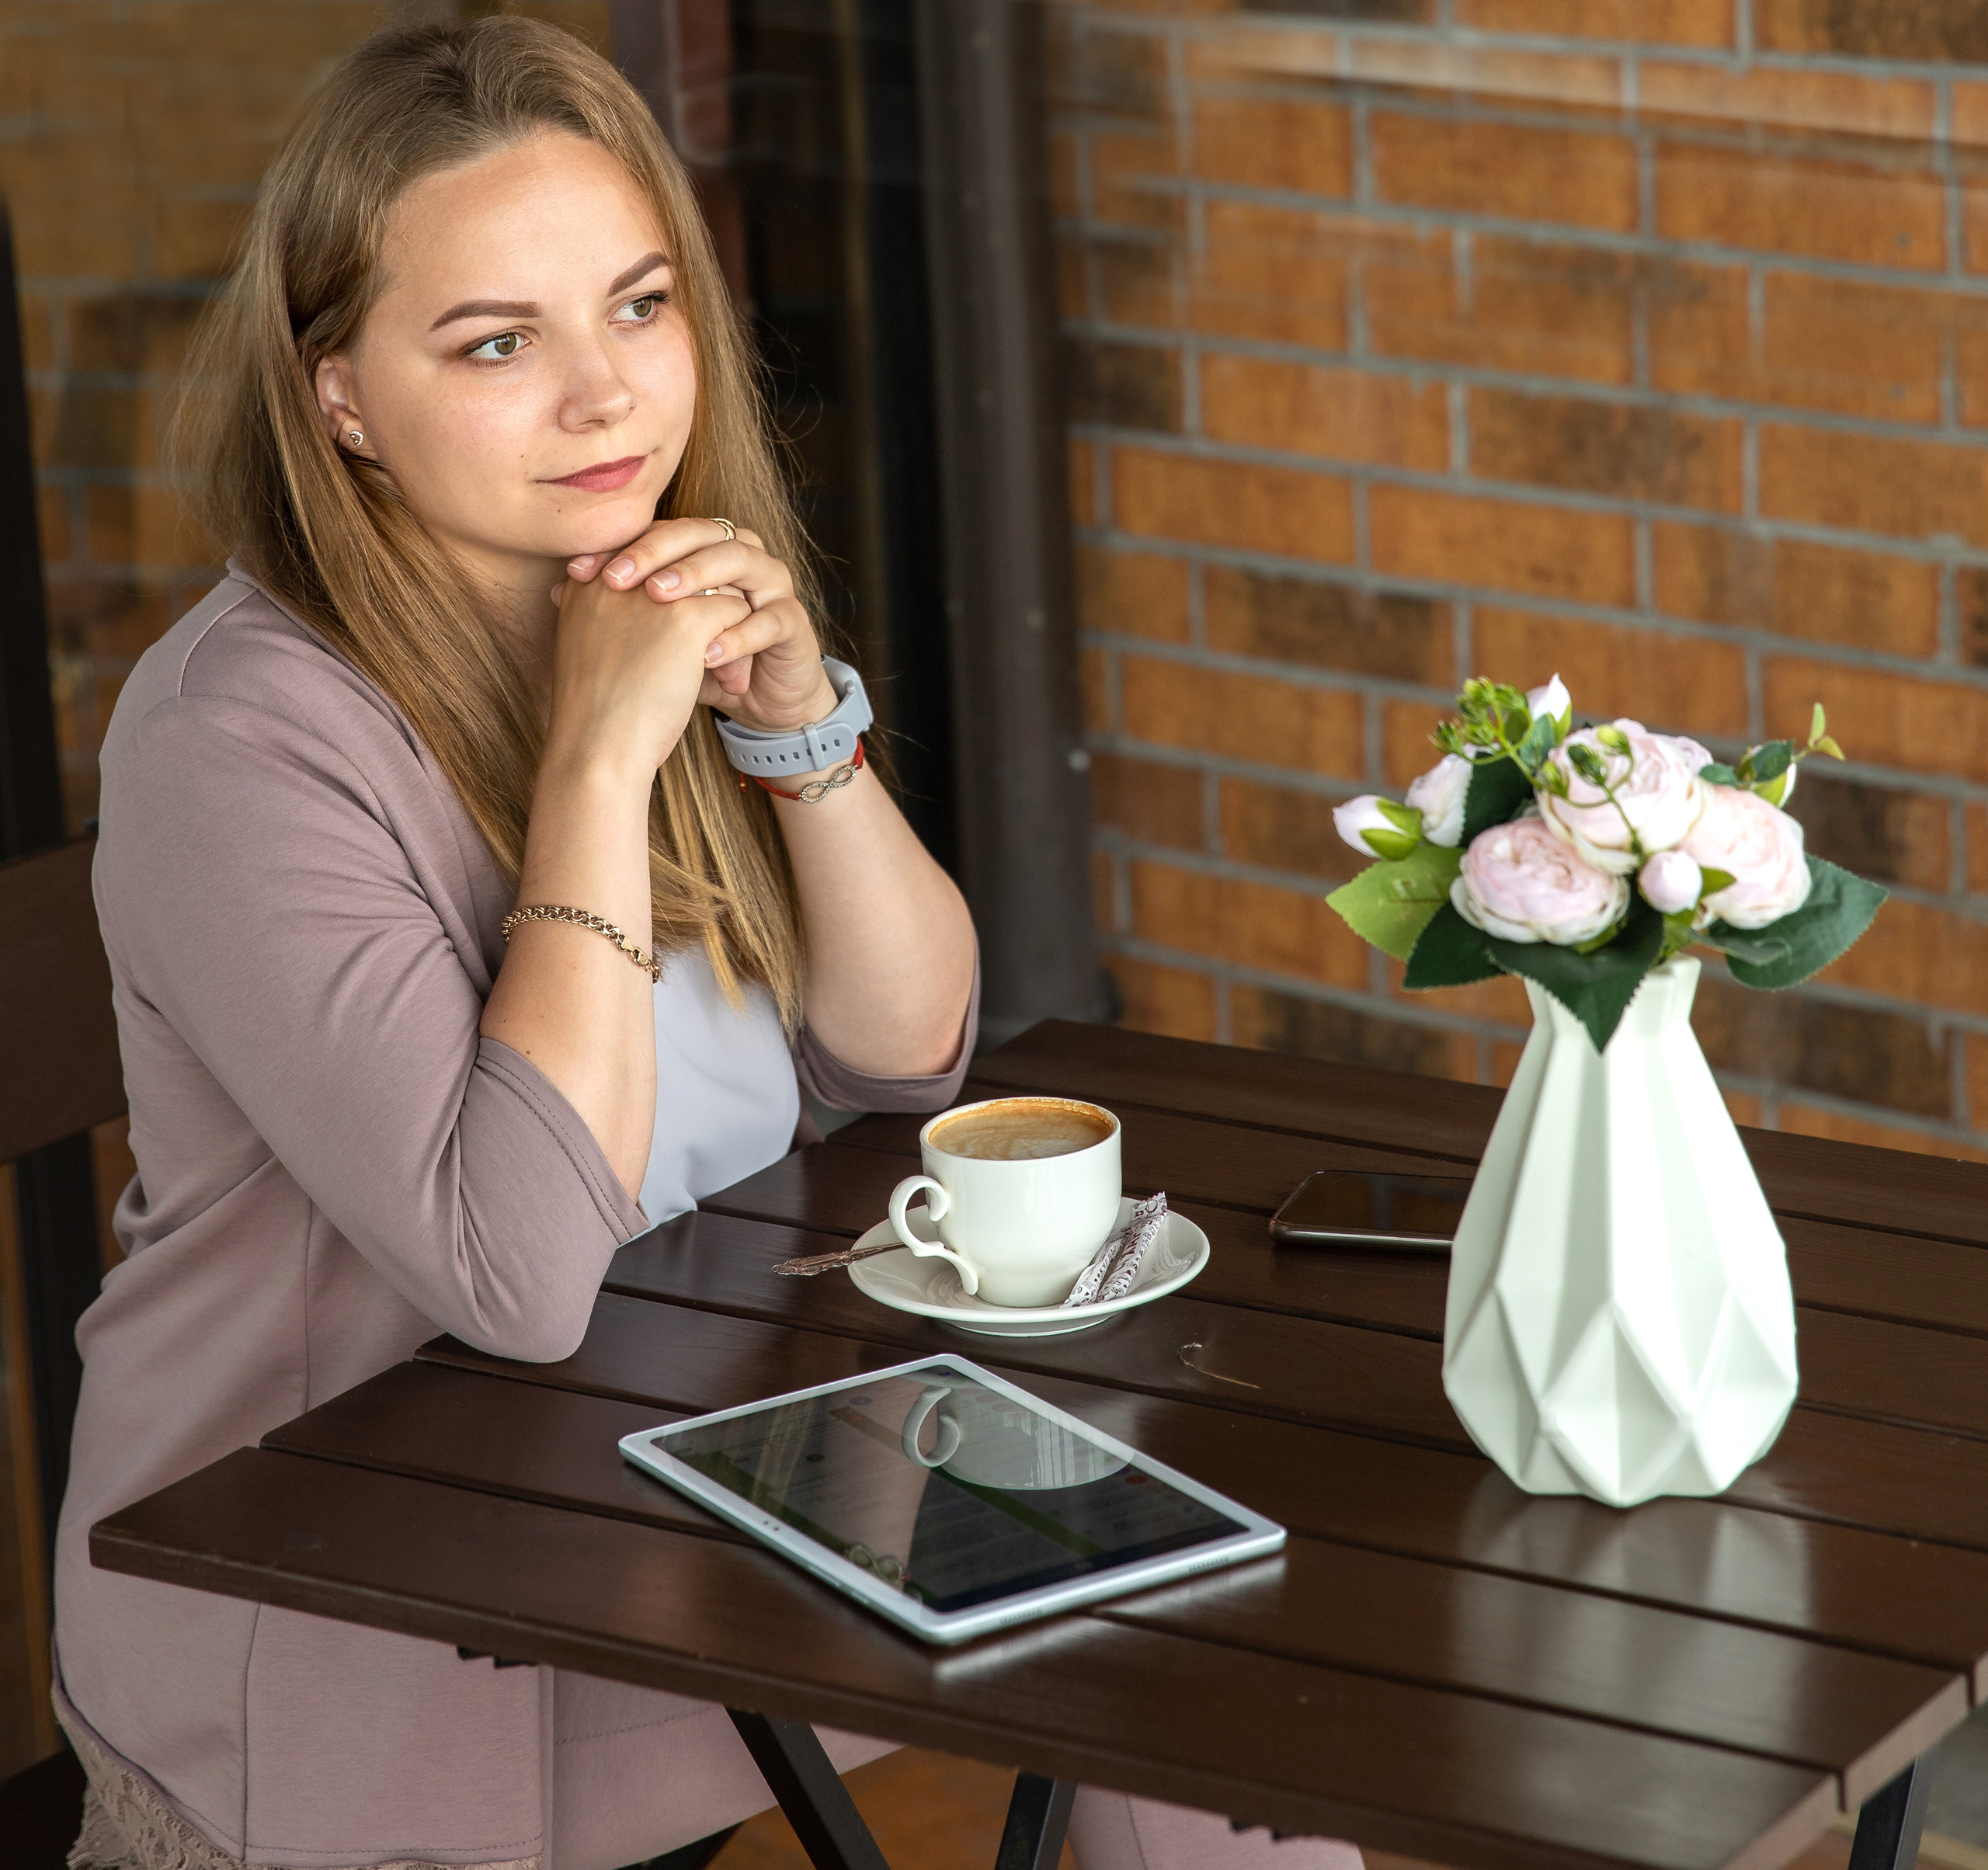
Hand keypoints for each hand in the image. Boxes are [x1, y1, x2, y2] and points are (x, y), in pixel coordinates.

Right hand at [543, 567, 749, 784]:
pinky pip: (734, 609)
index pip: (647, 559)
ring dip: (726, 626)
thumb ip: (610, 618)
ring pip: (714, 584)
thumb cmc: (595, 715)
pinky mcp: (687, 619)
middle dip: (702, 604)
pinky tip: (733, 679)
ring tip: (726, 673)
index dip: (673, 595)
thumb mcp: (590, 652)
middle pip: (681, 564)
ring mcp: (652, 592)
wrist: (597, 750)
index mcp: (587, 581)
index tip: (676, 641)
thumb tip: (655, 605)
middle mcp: (617, 575)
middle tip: (709, 654)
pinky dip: (742, 643)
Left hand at [565, 518, 836, 732]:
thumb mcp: (656, 637)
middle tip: (619, 577)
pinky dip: (737, 635)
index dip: (622, 546)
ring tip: (660, 600)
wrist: (759, 703)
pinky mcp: (793, 622)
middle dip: (655, 552)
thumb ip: (620, 609)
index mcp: (706, 550)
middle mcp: (741, 556)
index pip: (662, 531)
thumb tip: (558, 590)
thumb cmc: (701, 664)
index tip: (579, 571)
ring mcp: (772, 585)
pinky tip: (705, 653)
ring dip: (697, 577)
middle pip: (700, 533)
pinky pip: (768, 619)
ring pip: (739, 560)